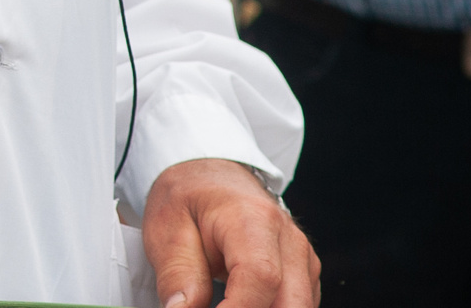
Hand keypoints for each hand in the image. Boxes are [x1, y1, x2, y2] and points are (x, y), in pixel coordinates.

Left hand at [143, 157, 317, 307]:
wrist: (209, 176)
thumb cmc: (188, 198)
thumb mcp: (166, 230)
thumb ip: (178, 275)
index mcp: (253, 219)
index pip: (260, 276)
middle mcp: (288, 239)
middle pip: (292, 302)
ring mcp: (302, 257)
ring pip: (300, 307)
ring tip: (222, 304)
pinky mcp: (304, 273)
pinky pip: (297, 305)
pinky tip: (238, 305)